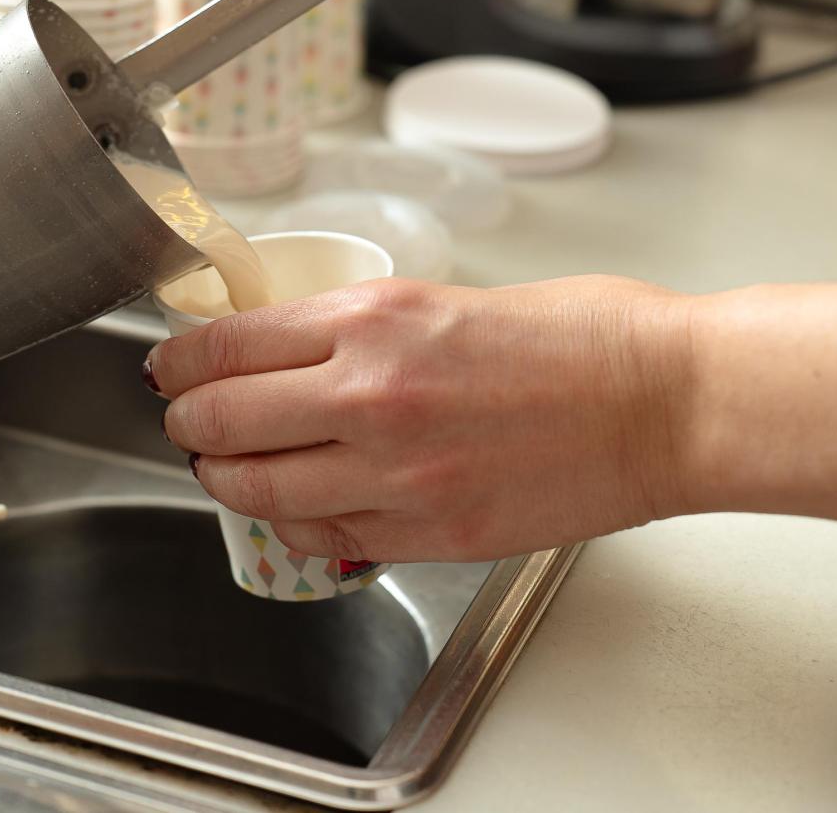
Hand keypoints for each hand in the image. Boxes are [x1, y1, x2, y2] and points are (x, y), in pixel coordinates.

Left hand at [146, 275, 836, 562]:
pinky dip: (296, 524)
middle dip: (189, 423)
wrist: (666, 404)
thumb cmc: (585, 341)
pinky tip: (303, 507)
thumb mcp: (449, 297)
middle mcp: (368, 394)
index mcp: (374, 319)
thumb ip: (361, 328)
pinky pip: (321, 538)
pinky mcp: (425, 533)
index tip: (170, 366)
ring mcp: (392, 473)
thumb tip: (290, 346)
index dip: (179, 360)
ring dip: (228, 478)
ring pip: (256, 490)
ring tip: (230, 466)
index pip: (225, 344)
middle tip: (189, 420)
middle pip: (219, 421)